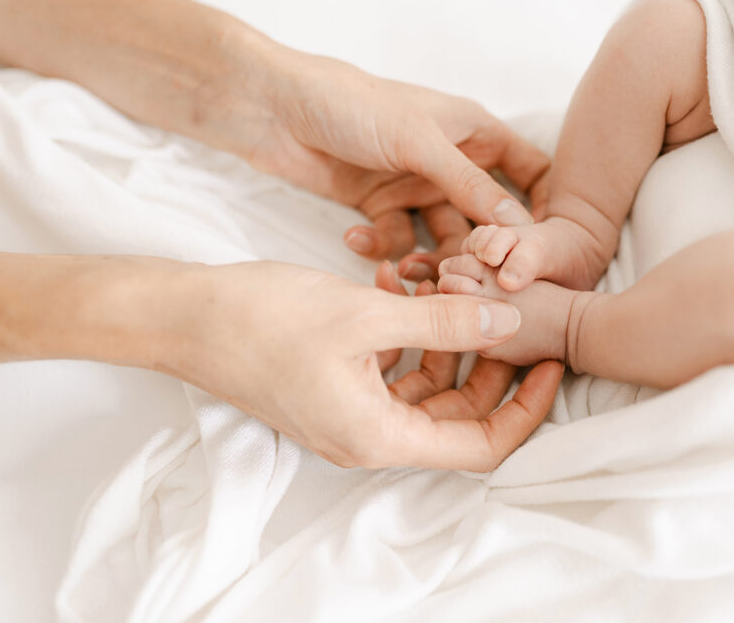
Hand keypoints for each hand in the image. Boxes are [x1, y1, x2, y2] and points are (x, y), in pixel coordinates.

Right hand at [163, 259, 562, 470]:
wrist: (183, 316)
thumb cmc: (263, 319)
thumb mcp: (366, 315)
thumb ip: (445, 322)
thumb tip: (508, 322)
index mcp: (379, 435)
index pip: (480, 446)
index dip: (524, 410)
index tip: (549, 363)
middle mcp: (368, 435)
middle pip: (458, 417)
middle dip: (492, 368)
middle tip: (514, 315)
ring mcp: (349, 411)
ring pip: (428, 389)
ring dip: (450, 343)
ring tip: (460, 291)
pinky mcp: (334, 386)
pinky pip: (393, 370)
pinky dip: (411, 335)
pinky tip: (408, 288)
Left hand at [243, 52, 550, 266]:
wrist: (272, 107)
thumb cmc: (351, 104)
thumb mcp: (418, 141)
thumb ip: (469, 184)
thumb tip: (519, 227)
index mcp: (474, 133)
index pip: (531, 174)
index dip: (542, 211)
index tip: (541, 252)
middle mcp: (451, 163)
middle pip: (487, 219)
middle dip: (478, 251)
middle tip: (466, 279)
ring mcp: (415, 187)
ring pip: (442, 239)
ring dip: (427, 259)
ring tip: (404, 271)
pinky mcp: (379, 207)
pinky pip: (397, 241)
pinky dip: (380, 247)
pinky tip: (355, 237)